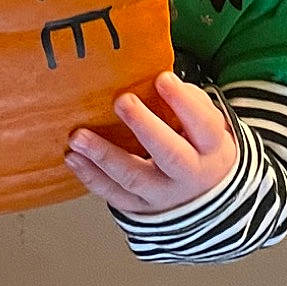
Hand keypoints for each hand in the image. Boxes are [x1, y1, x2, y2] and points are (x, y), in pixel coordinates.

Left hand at [65, 71, 238, 214]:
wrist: (202, 197)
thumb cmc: (200, 150)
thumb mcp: (207, 126)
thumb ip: (188, 102)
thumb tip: (157, 78)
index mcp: (211, 149)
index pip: (204, 125)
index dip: (184, 102)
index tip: (163, 79)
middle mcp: (189, 174)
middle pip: (170, 154)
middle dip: (144, 126)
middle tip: (123, 100)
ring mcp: (163, 194)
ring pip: (134, 177)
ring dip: (104, 155)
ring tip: (80, 137)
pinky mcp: (140, 207)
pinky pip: (114, 195)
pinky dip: (92, 177)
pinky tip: (75, 159)